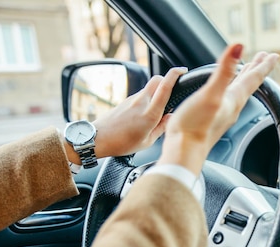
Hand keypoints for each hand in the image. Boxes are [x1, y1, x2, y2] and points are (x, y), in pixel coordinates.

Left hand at [72, 66, 187, 161]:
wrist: (98, 139)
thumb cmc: (121, 143)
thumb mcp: (147, 141)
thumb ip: (162, 127)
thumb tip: (171, 117)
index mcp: (149, 114)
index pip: (164, 87)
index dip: (174, 74)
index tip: (182, 70)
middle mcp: (141, 102)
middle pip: (157, 80)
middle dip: (166, 80)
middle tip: (173, 90)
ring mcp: (132, 99)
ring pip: (150, 89)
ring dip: (156, 94)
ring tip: (156, 112)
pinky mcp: (126, 101)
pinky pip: (141, 96)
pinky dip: (148, 100)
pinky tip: (145, 115)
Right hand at [157, 43, 279, 173]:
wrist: (183, 153)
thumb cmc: (195, 126)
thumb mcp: (211, 94)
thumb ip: (225, 71)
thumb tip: (239, 46)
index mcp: (234, 98)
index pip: (254, 78)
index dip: (264, 65)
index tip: (274, 55)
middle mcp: (232, 106)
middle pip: (249, 84)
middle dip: (256, 69)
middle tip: (265, 57)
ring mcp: (223, 113)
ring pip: (239, 91)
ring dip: (245, 78)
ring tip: (247, 69)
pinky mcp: (212, 119)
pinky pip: (227, 99)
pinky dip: (231, 89)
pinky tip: (225, 90)